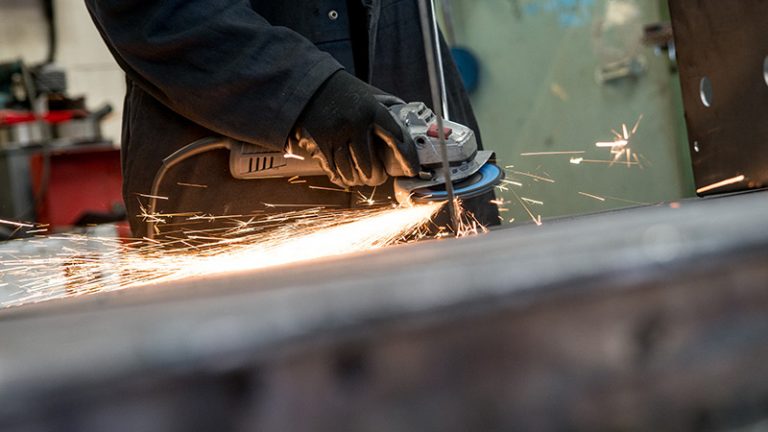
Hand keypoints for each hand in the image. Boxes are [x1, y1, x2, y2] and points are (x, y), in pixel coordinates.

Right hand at [291, 70, 419, 186]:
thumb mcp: (370, 94)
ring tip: (362, 179)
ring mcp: (334, 135)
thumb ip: (389, 107)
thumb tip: (409, 123)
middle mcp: (354, 123)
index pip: (396, 139)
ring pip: (351, 173)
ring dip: (358, 180)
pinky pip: (333, 171)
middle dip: (377, 177)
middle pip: (370, 166)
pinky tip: (346, 178)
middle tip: (379, 177)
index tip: (411, 170)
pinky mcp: (317, 144)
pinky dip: (341, 179)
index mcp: (371, 109)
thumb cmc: (343, 92)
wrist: (309, 85)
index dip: (406, 159)